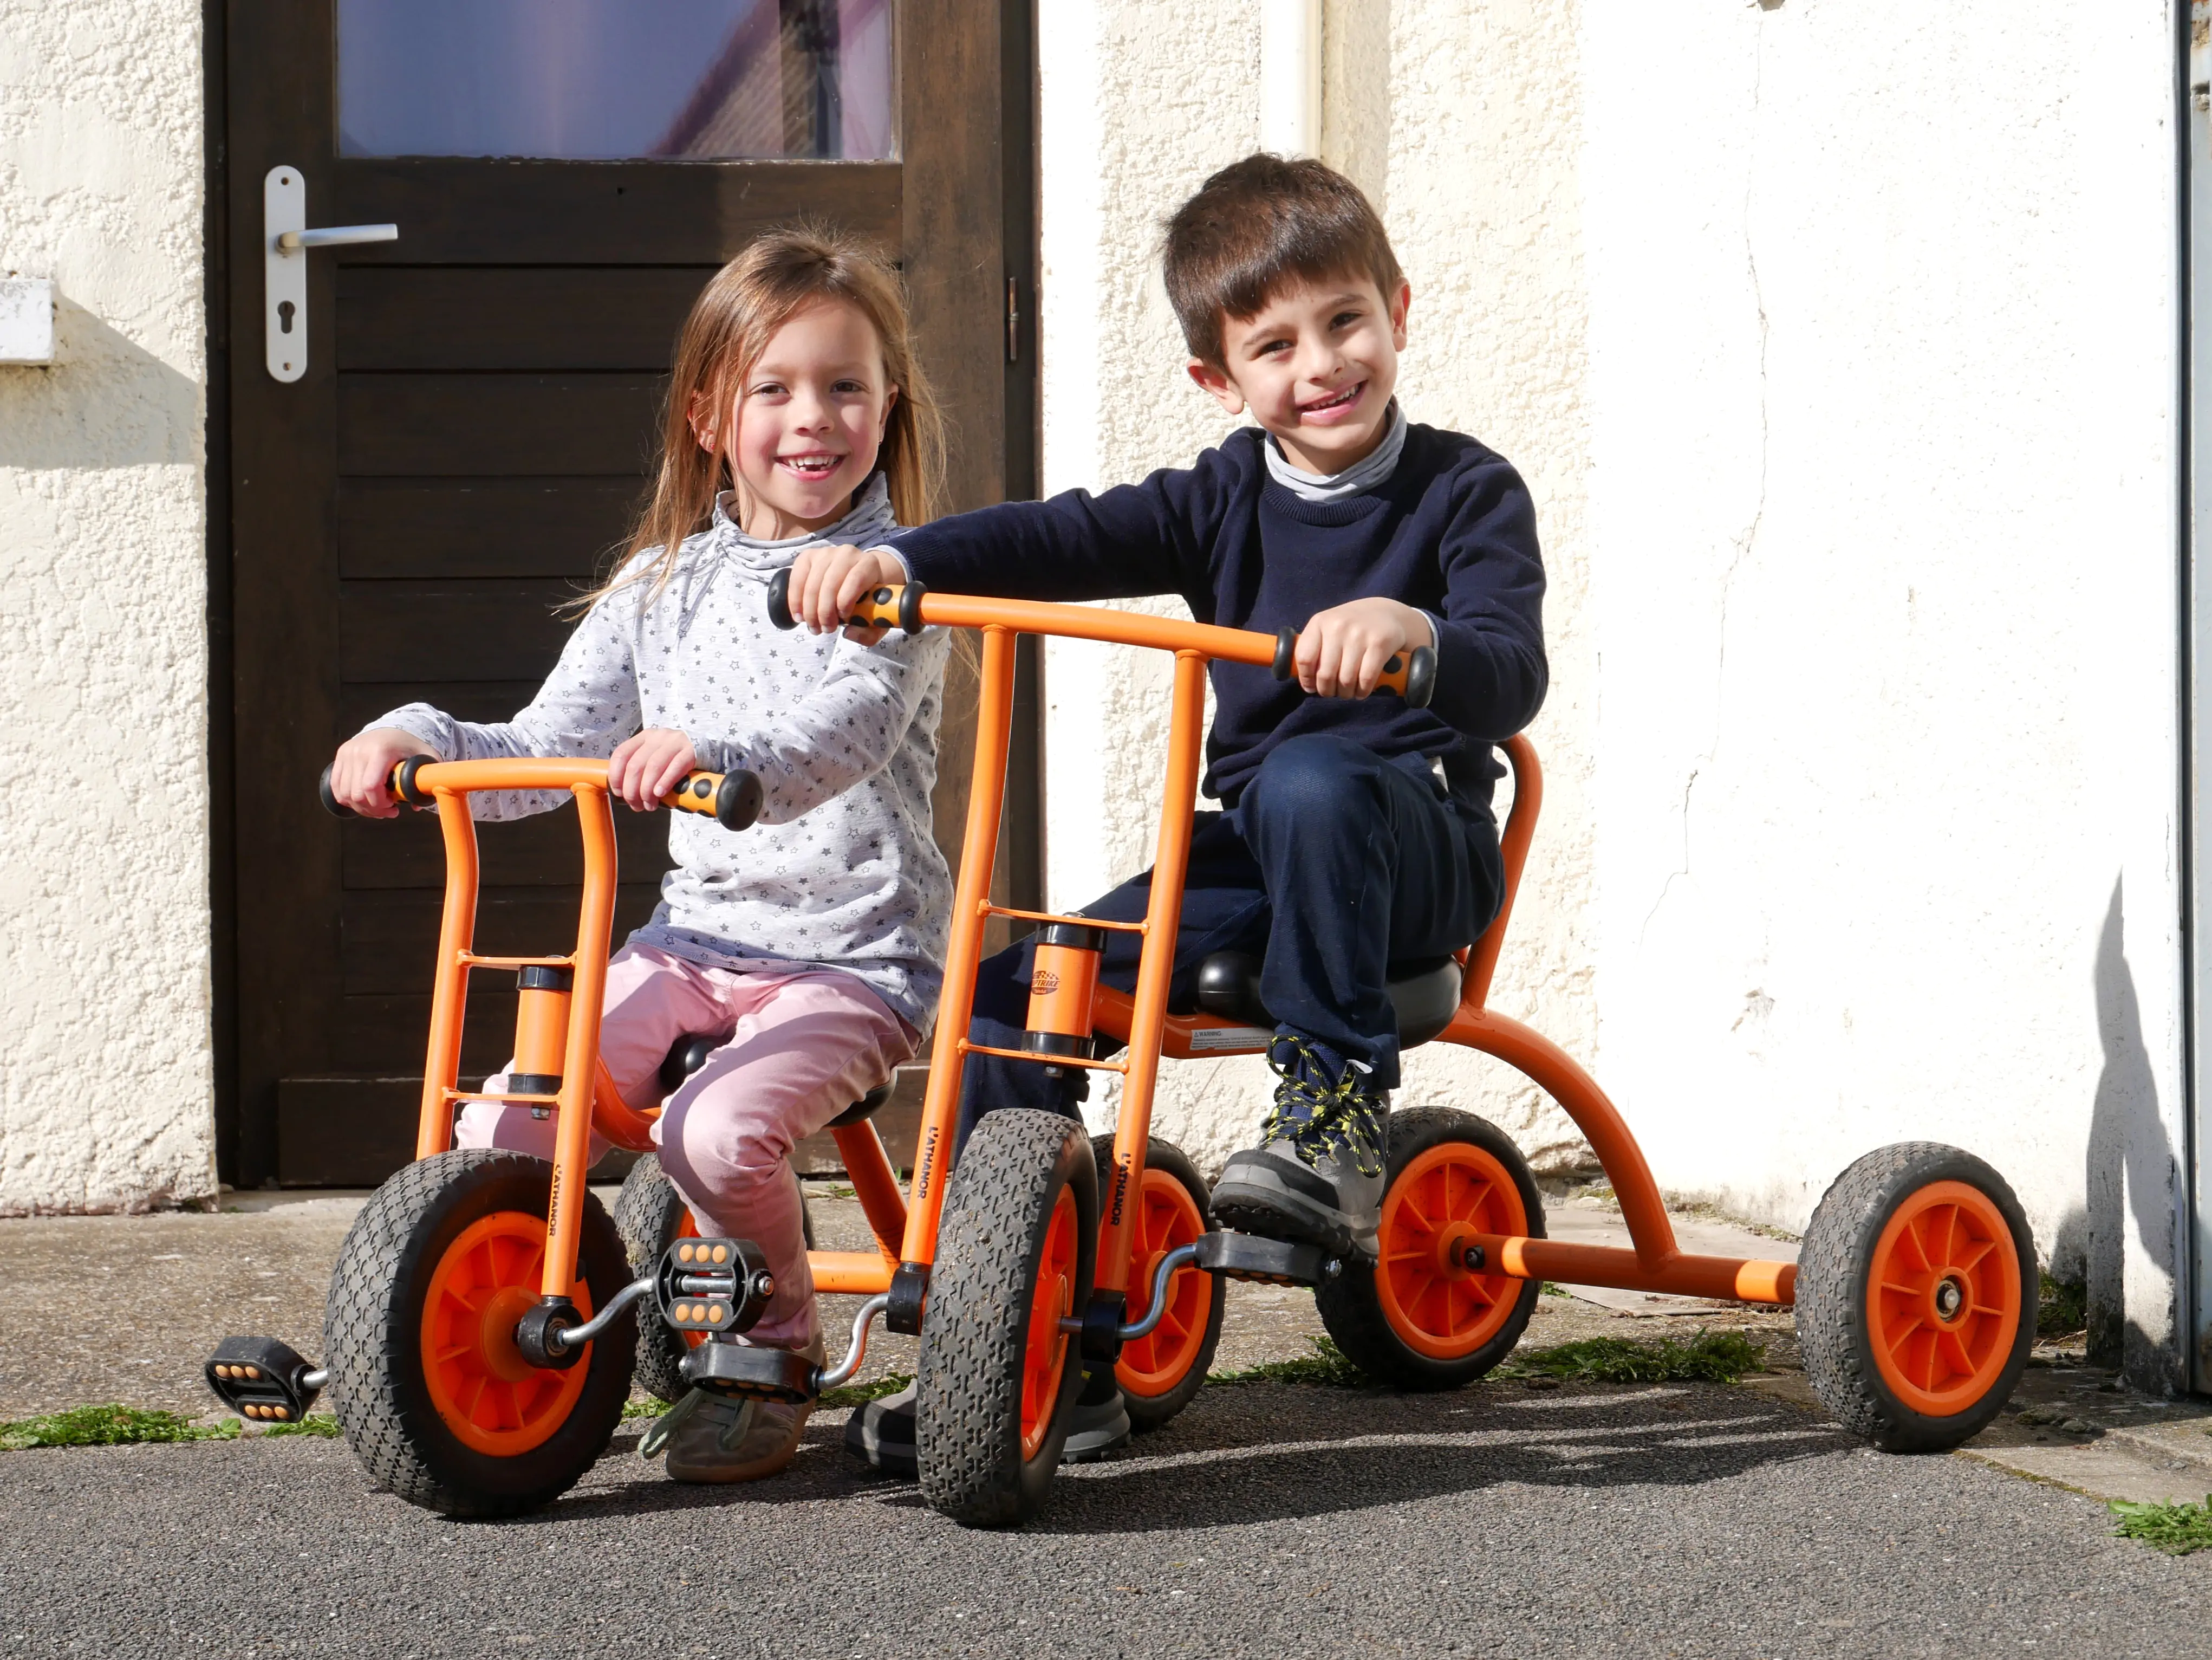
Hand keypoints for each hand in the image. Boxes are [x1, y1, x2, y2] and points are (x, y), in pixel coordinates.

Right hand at [330, 728, 434, 817]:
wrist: (392, 729)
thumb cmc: (410, 746)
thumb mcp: (425, 758)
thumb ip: (425, 780)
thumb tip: (416, 806)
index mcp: (381, 751)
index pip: (370, 786)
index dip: (380, 803)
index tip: (394, 806)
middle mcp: (359, 751)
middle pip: (356, 794)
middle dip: (373, 809)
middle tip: (388, 811)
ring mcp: (347, 753)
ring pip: (344, 793)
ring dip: (360, 807)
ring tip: (377, 807)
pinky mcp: (340, 756)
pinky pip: (336, 786)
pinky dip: (348, 799)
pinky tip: (363, 801)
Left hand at [608, 728, 698, 811]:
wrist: (707, 750)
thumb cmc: (675, 761)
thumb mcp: (654, 758)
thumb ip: (640, 769)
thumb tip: (624, 792)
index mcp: (644, 738)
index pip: (621, 754)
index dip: (616, 776)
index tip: (619, 793)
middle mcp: (657, 736)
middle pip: (636, 765)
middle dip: (632, 790)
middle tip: (637, 805)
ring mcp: (674, 741)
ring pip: (653, 767)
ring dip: (647, 791)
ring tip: (650, 805)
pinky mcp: (691, 750)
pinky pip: (675, 767)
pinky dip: (665, 782)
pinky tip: (660, 794)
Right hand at [788, 543, 906, 640]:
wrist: (862, 575)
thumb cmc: (869, 598)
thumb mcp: (877, 617)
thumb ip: (869, 631)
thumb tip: (848, 633)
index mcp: (868, 564)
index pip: (856, 579)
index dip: (846, 601)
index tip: (843, 619)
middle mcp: (847, 553)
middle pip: (830, 583)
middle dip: (824, 611)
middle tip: (825, 630)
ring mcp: (826, 553)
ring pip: (812, 583)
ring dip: (809, 609)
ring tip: (813, 626)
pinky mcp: (808, 556)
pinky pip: (797, 577)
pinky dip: (795, 599)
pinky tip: (798, 614)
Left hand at [1294, 599, 1435, 697]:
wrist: (1385, 613)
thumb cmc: (1351, 626)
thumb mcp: (1328, 627)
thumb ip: (1315, 648)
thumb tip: (1306, 682)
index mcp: (1319, 622)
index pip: (1304, 658)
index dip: (1306, 679)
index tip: (1312, 687)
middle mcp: (1337, 626)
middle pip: (1324, 674)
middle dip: (1327, 691)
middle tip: (1333, 693)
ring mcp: (1359, 635)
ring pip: (1345, 680)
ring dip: (1346, 693)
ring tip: (1347, 692)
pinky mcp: (1380, 644)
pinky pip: (1366, 679)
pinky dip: (1362, 691)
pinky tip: (1362, 691)